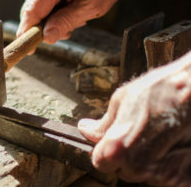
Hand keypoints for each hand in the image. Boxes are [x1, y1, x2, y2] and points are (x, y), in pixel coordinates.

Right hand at [17, 0, 127, 52]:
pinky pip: (46, 2)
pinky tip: (72, 10)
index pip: (33, 9)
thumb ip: (68, 21)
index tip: (28, 47)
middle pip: (33, 9)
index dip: (28, 30)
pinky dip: (56, 12)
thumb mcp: (93, 4)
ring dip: (52, 20)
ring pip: (39, 8)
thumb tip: (48, 37)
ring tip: (76, 17)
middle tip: (64, 33)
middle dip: (44, 27)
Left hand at [78, 52, 190, 185]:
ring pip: (149, 175)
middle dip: (130, 155)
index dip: (106, 150)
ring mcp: (165, 176)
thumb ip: (104, 122)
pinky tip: (178, 144)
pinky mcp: (187, 180)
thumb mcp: (124, 99)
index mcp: (117, 149)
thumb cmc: (164, 90)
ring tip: (165, 135)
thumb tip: (86, 129)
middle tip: (145, 132)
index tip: (114, 140)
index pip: (101, 163)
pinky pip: (171, 178)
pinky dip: (173, 165)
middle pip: (125, 171)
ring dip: (152, 161)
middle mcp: (139, 167)